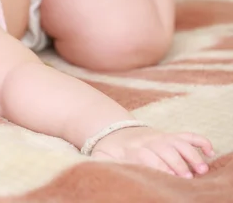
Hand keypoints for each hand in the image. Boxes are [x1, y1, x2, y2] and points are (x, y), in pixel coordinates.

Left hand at [91, 127, 213, 177]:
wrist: (114, 129)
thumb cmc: (109, 148)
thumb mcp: (100, 155)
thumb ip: (101, 162)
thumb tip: (97, 170)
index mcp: (133, 149)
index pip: (148, 158)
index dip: (159, 167)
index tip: (168, 178)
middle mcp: (149, 142)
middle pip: (166, 152)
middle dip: (177, 164)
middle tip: (187, 178)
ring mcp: (161, 137)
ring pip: (179, 144)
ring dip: (191, 155)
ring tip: (201, 169)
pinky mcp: (170, 135)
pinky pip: (188, 135)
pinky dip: (200, 141)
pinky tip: (209, 151)